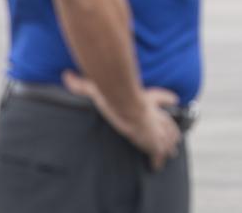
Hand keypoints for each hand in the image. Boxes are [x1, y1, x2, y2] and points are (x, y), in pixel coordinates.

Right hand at [62, 69, 181, 169]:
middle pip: (168, 122)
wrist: (126, 106)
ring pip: (167, 137)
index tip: (174, 98)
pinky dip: (159, 159)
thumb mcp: (98, 87)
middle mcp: (155, 114)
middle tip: (175, 136)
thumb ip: (81, 84)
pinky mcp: (153, 142)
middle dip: (171, 129)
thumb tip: (66, 75)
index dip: (168, 98)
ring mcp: (155, 128)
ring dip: (169, 144)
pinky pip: (158, 153)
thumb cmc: (115, 96)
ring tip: (172, 151)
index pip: (162, 97)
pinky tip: (158, 166)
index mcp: (147, 100)